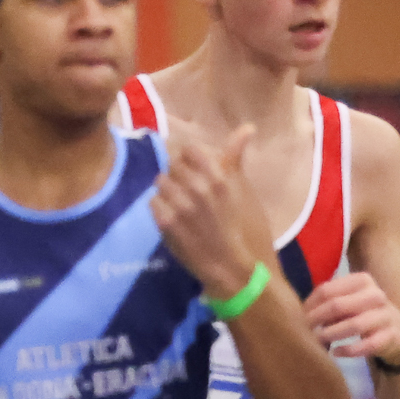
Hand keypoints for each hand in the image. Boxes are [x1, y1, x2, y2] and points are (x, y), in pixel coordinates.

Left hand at [148, 118, 268, 300]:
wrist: (235, 270)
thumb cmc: (247, 231)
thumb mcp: (244, 192)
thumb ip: (236, 159)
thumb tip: (246, 128)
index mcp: (220, 177)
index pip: (189, 150)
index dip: (189, 159)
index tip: (194, 170)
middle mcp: (198, 188)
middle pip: (172, 166)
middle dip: (177, 176)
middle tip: (185, 191)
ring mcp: (180, 206)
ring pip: (160, 183)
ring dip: (167, 191)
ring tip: (178, 205)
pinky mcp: (167, 224)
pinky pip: (152, 203)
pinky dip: (159, 208)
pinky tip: (172, 219)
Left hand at [304, 272, 399, 362]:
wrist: (397, 332)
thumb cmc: (362, 313)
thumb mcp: (348, 301)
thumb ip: (327, 302)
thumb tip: (299, 313)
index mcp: (362, 280)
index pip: (327, 290)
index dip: (309, 306)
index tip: (298, 318)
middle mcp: (376, 294)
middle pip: (338, 305)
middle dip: (316, 320)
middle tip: (303, 331)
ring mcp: (386, 315)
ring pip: (354, 324)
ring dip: (331, 334)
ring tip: (318, 341)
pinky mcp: (391, 336)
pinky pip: (368, 344)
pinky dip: (349, 350)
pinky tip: (335, 353)